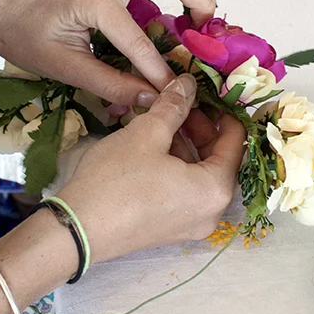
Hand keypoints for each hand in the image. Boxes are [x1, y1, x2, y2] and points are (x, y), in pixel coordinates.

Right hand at [55, 74, 246, 263]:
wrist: (77, 229)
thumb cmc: (117, 179)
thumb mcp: (147, 133)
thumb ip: (174, 106)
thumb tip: (189, 83)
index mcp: (216, 190)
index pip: (236, 143)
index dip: (223, 113)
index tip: (208, 93)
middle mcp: (211, 212)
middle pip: (219, 160)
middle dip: (201, 129)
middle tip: (180, 103)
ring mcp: (190, 225)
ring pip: (199, 175)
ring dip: (185, 146)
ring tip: (161, 121)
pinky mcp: (169, 229)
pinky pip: (184, 191)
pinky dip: (175, 167)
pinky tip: (152, 147)